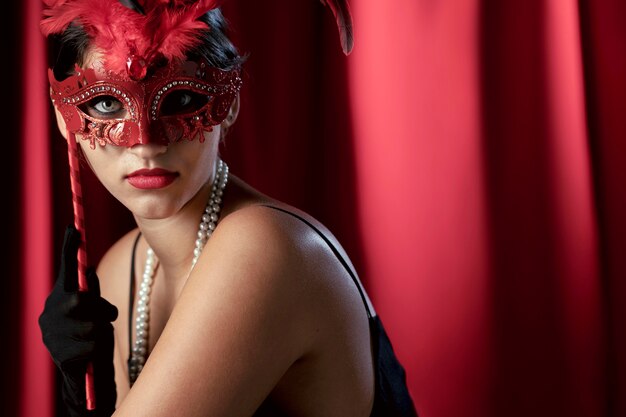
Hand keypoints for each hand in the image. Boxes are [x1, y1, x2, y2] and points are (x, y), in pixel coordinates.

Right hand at [39, 226, 117, 415]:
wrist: (88, 373)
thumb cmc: (95, 336)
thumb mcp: (98, 311)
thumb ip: (93, 293)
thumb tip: (88, 270)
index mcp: (61, 297)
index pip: (66, 269)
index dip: (69, 248)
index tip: (74, 227)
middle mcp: (50, 312)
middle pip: (80, 300)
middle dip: (100, 309)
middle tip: (107, 317)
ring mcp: (50, 334)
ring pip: (90, 325)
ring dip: (102, 332)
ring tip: (97, 338)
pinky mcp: (58, 355)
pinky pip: (90, 346)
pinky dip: (98, 350)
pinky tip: (90, 354)